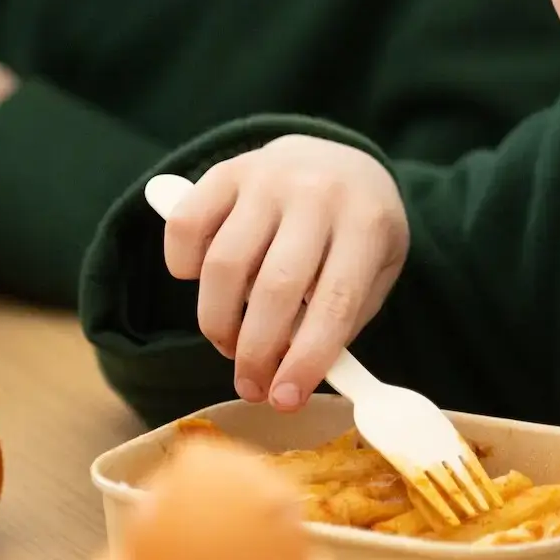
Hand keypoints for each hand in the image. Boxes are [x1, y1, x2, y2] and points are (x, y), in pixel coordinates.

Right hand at [160, 137, 409, 408]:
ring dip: (217, 322)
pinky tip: (206, 286)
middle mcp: (316, 193)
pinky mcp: (225, 172)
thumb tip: (294, 376)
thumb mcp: (376, 271)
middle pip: (274, 288)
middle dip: (255, 353)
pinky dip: (184, 267)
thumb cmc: (357, 231)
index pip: (334, 303)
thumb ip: (343, 320)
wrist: (340, 158)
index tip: (284, 401)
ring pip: (224, 265)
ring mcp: (267, 178)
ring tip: (229, 345)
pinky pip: (186, 227)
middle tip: (251, 386)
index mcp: (366, 223)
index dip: (305, 359)